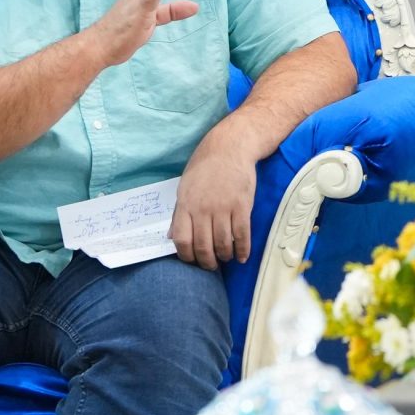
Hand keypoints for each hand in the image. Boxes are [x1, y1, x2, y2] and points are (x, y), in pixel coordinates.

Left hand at [170, 127, 258, 269]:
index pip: (182, 239)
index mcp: (185, 204)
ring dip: (225, 256)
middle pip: (203, 246)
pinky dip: (243, 250)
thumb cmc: (205, 166)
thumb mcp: (185, 187)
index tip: (192, 261)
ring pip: (223, 243)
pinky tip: (242, 257)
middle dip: (207, 262)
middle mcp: (202, 209)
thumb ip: (179, 213)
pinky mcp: (242, 206)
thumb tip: (171, 237)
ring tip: (226, 258)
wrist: (230, 148)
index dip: (186, 256)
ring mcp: (223, 208)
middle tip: (211, 266)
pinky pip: (242, 235)